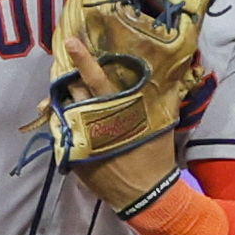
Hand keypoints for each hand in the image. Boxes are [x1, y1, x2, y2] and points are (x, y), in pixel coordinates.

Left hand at [65, 54, 183, 216]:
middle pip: (74, 89)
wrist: (144, 193)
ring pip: (63, 108)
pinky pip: (60, 130)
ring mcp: (82, 137)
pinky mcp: (74, 153)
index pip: (97, 79)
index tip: (72, 42)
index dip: (84, 60)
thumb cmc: (155, 154)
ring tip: (58, 88)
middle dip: (65, 74)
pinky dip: (59, 120)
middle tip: (61, 58)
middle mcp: (95, 120)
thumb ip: (165, 95)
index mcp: (118, 109)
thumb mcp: (163, 122)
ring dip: (60, 96)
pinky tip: (59, 114)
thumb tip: (175, 71)